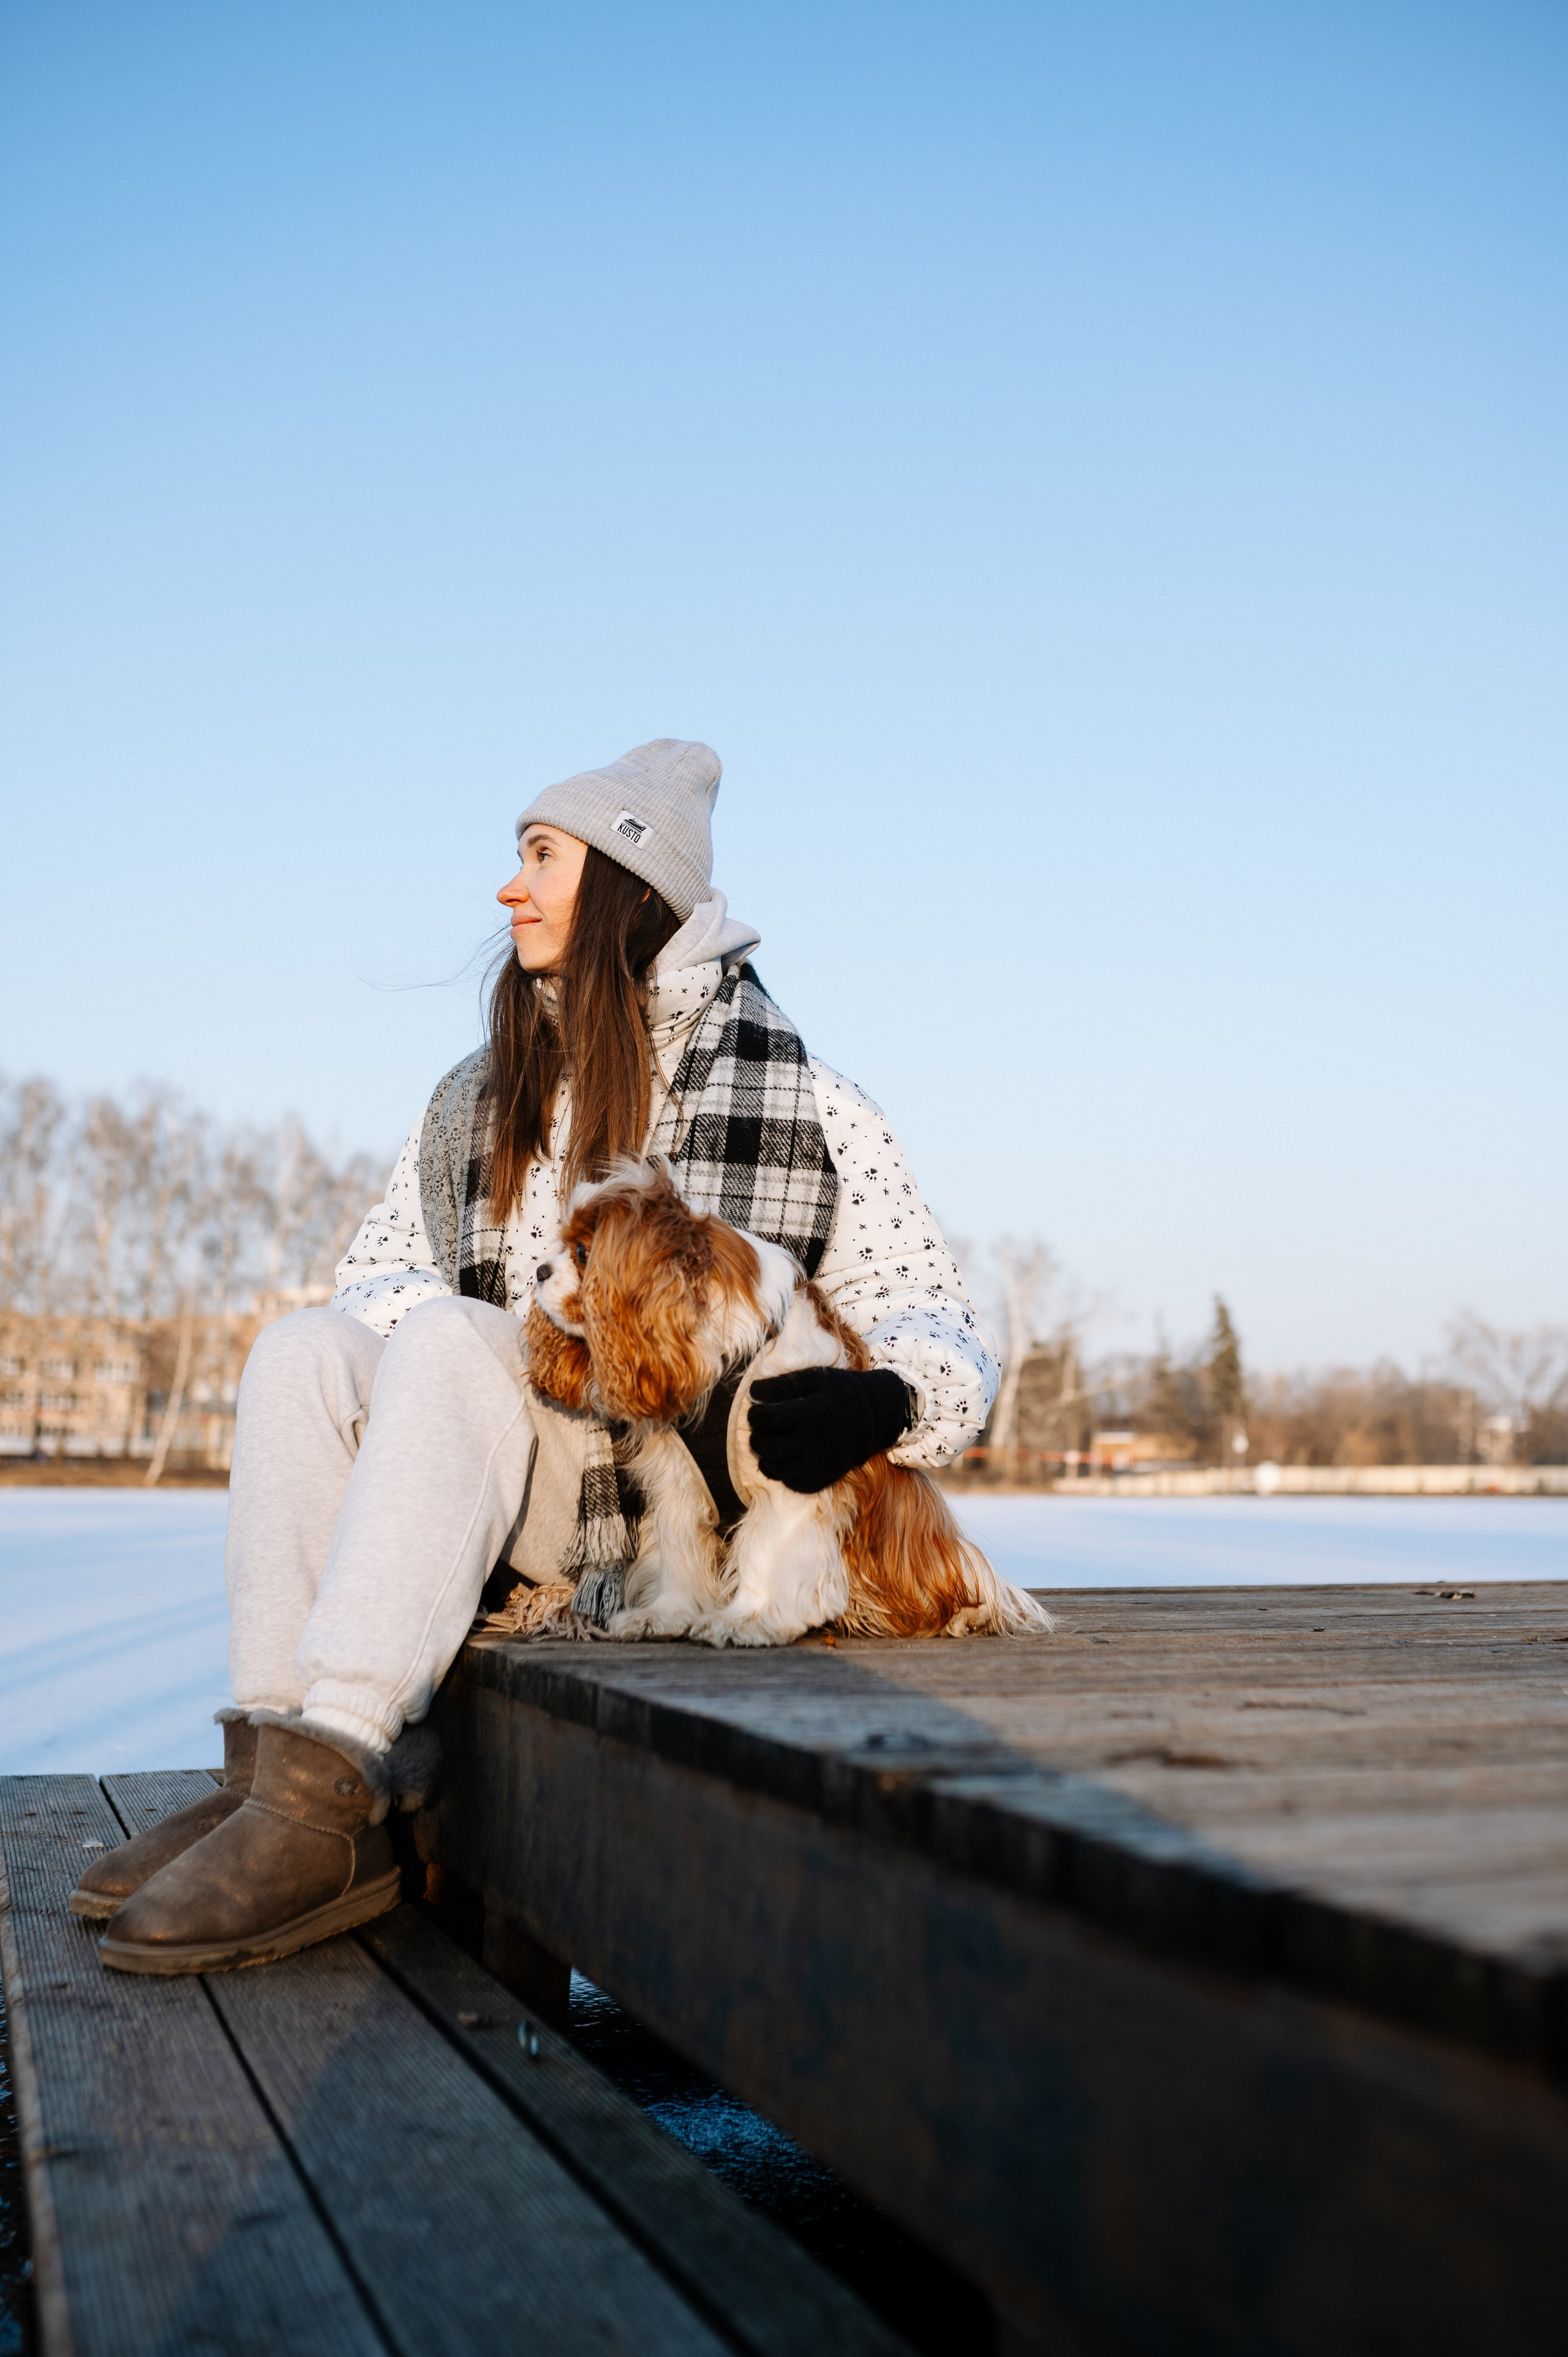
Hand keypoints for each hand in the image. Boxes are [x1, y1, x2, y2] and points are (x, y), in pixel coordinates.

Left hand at [747, 1365, 914, 1493]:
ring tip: (767, 1444)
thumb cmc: (838, 1393)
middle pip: (768, 1446)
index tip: (755, 1412)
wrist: (872, 1418)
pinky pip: (791, 1482)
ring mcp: (821, 1464)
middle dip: (756, 1437)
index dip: (755, 1416)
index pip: (768, 1420)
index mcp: (813, 1414)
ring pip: (777, 1468)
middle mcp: (817, 1442)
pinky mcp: (823, 1479)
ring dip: (765, 1456)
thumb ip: (781, 1384)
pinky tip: (781, 1459)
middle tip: (758, 1430)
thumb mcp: (813, 1378)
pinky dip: (780, 1472)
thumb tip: (751, 1393)